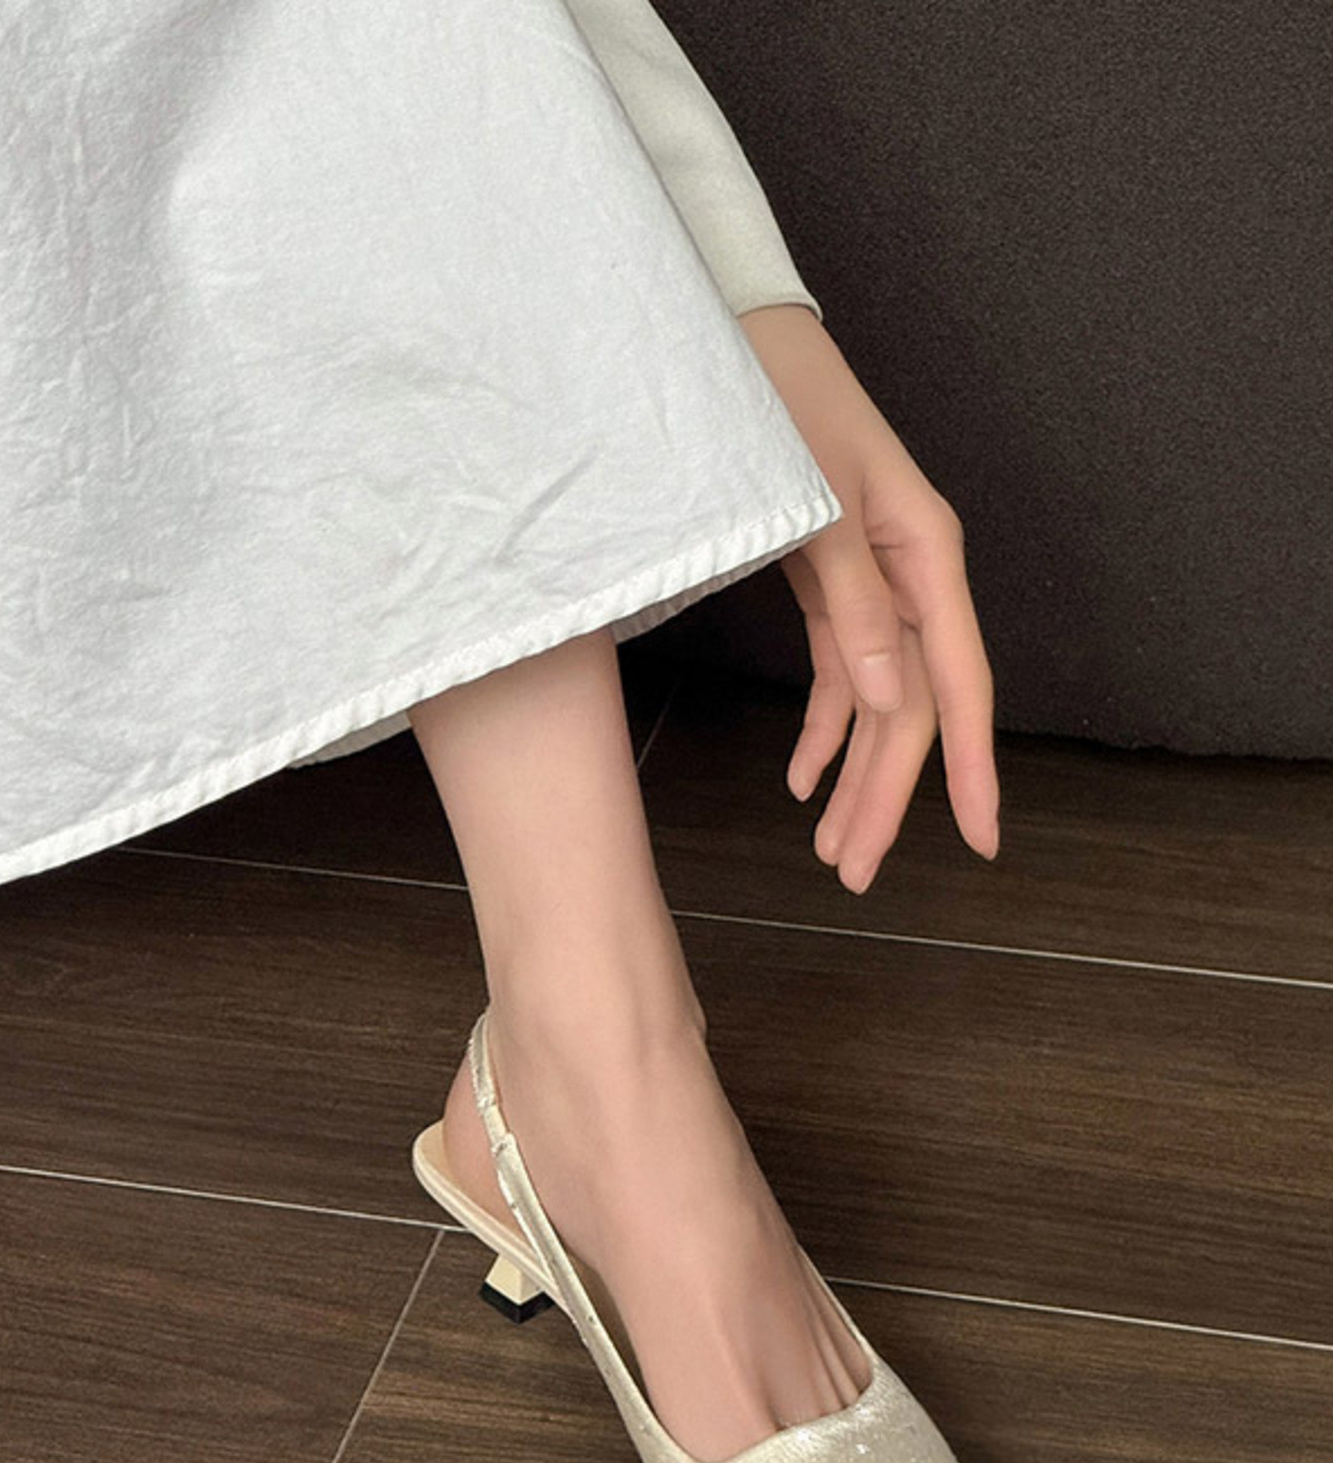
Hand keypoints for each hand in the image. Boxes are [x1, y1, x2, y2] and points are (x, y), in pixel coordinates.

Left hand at [737, 304, 999, 891]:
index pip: (959, 684)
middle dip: (886, 796)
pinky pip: (840, 672)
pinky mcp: (832, 582)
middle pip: (912, 708)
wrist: (734, 337)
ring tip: (831, 846)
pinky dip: (821, 726)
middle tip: (856, 871)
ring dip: (852, 775)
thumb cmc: (779, 403)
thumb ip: (853, 605)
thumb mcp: (815, 507)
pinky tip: (801, 776)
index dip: (969, 768)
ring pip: (876, 702)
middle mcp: (911, 576)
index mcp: (926, 555)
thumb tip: (891, 703)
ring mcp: (873, 582)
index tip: (982, 838)